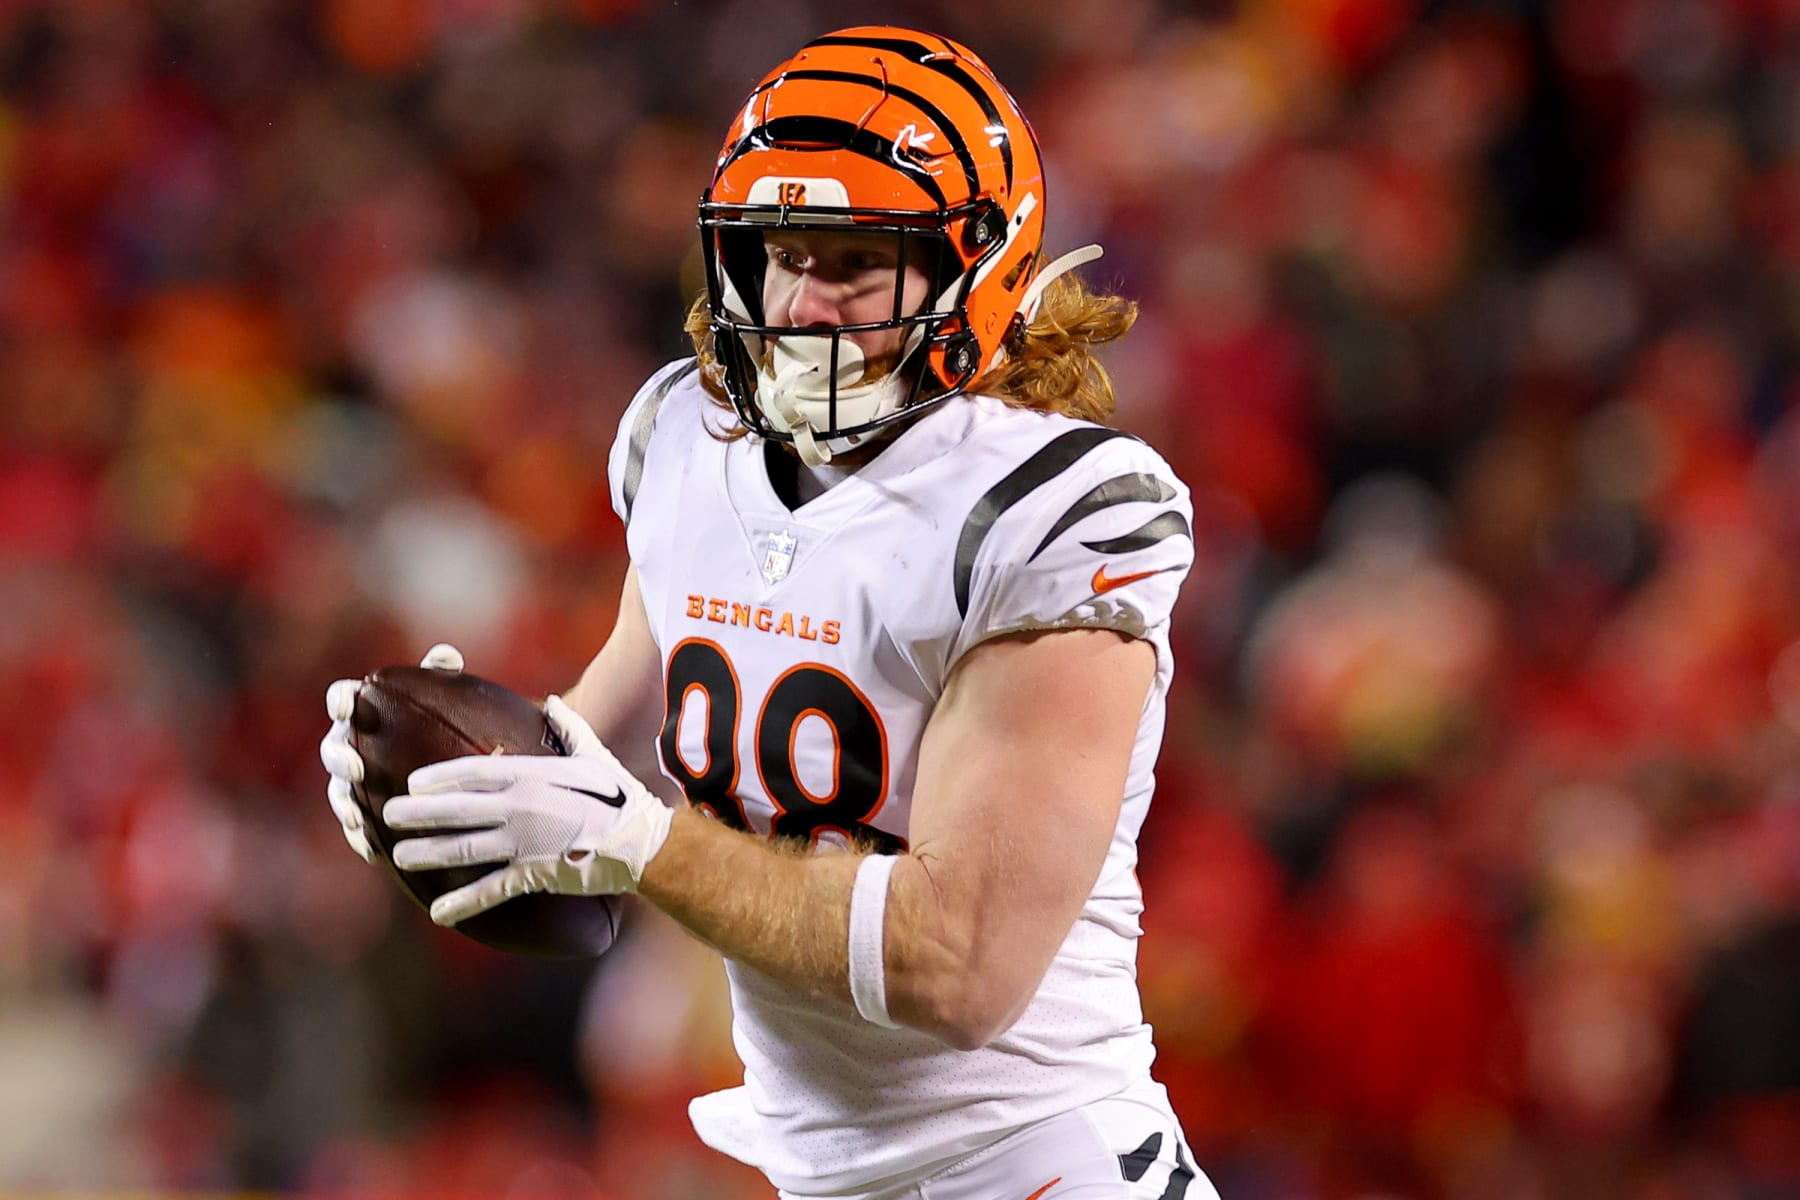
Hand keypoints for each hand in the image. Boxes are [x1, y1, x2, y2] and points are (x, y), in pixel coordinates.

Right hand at [319, 642, 466, 863]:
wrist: (444, 771)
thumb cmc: (438, 723)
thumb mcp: (446, 699)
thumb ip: (441, 677)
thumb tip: (446, 657)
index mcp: (363, 711)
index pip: (343, 697)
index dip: (341, 700)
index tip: (345, 708)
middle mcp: (348, 744)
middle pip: (332, 749)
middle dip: (338, 758)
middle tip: (355, 768)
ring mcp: (350, 782)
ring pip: (338, 793)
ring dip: (344, 806)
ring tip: (357, 819)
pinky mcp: (360, 812)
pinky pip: (353, 827)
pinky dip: (359, 838)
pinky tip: (373, 853)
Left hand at [384, 696, 673, 926]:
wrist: (641, 842)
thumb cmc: (619, 795)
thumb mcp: (594, 755)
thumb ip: (568, 729)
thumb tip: (553, 703)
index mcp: (531, 775)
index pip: (473, 771)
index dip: (439, 777)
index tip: (413, 782)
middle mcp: (519, 806)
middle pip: (456, 809)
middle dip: (418, 813)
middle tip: (388, 815)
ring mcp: (523, 842)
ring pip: (462, 848)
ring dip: (426, 854)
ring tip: (398, 856)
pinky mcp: (532, 874)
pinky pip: (490, 891)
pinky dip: (462, 904)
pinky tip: (438, 913)